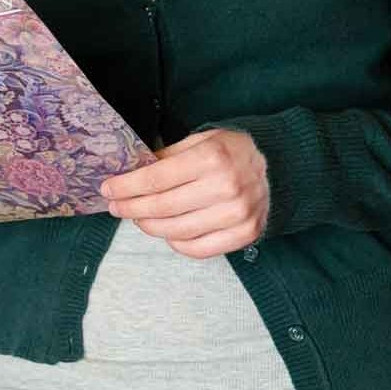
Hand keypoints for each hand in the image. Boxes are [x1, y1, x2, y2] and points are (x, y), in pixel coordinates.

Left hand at [100, 129, 268, 256]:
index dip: (126, 186)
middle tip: (115, 206)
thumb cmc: (236, 151)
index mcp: (212, 158)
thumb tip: (132, 172)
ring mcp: (236, 215)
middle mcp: (225, 188)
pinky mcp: (244, 235)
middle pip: (161, 207)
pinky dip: (175, 243)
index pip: (155, 178)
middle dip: (130, 208)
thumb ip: (169, 156)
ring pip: (176, 232)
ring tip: (138, 217)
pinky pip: (197, 249)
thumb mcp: (203, 140)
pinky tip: (167, 231)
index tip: (108, 188)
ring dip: (149, 226)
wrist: (282, 168)